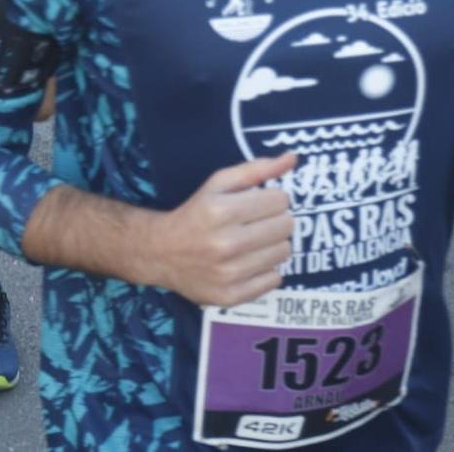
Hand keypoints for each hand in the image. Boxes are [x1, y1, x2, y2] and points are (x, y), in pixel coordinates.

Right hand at [143, 152, 295, 307]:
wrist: (161, 253)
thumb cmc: (196, 213)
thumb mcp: (219, 183)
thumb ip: (257, 169)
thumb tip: (292, 158)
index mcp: (221, 211)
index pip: (281, 201)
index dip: (273, 199)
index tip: (260, 203)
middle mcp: (225, 244)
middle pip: (286, 226)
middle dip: (276, 220)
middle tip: (258, 223)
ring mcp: (228, 274)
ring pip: (284, 252)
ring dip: (273, 245)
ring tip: (253, 242)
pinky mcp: (230, 296)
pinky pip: (275, 279)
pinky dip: (266, 270)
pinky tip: (249, 262)